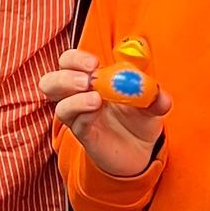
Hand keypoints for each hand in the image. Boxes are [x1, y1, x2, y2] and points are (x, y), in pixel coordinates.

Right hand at [41, 48, 169, 177]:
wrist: (141, 151)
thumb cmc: (139, 120)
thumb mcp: (152, 104)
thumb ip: (156, 97)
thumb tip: (158, 93)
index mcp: (92, 80)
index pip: (70, 62)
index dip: (76, 59)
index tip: (94, 63)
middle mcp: (79, 97)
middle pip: (51, 82)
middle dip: (65, 76)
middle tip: (87, 80)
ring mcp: (80, 118)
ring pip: (59, 106)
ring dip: (73, 98)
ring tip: (96, 99)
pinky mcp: (84, 136)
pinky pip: (76, 124)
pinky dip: (85, 115)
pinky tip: (97, 111)